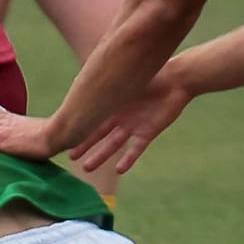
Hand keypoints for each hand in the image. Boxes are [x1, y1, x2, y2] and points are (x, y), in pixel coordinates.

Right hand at [70, 70, 190, 174]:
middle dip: (85, 145)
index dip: (80, 129)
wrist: (178, 78)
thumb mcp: (126, 75)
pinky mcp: (148, 132)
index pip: (93, 118)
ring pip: (114, 145)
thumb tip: (81, 74)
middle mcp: (121, 116)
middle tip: (70, 156)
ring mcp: (134, 125)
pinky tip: (119, 170)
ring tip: (87, 167)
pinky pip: (136, 149)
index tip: (66, 137)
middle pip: (99, 134)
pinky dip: (128, 159)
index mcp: (114, 102)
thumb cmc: (153, 73)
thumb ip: (107, 79)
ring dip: (101, 156)